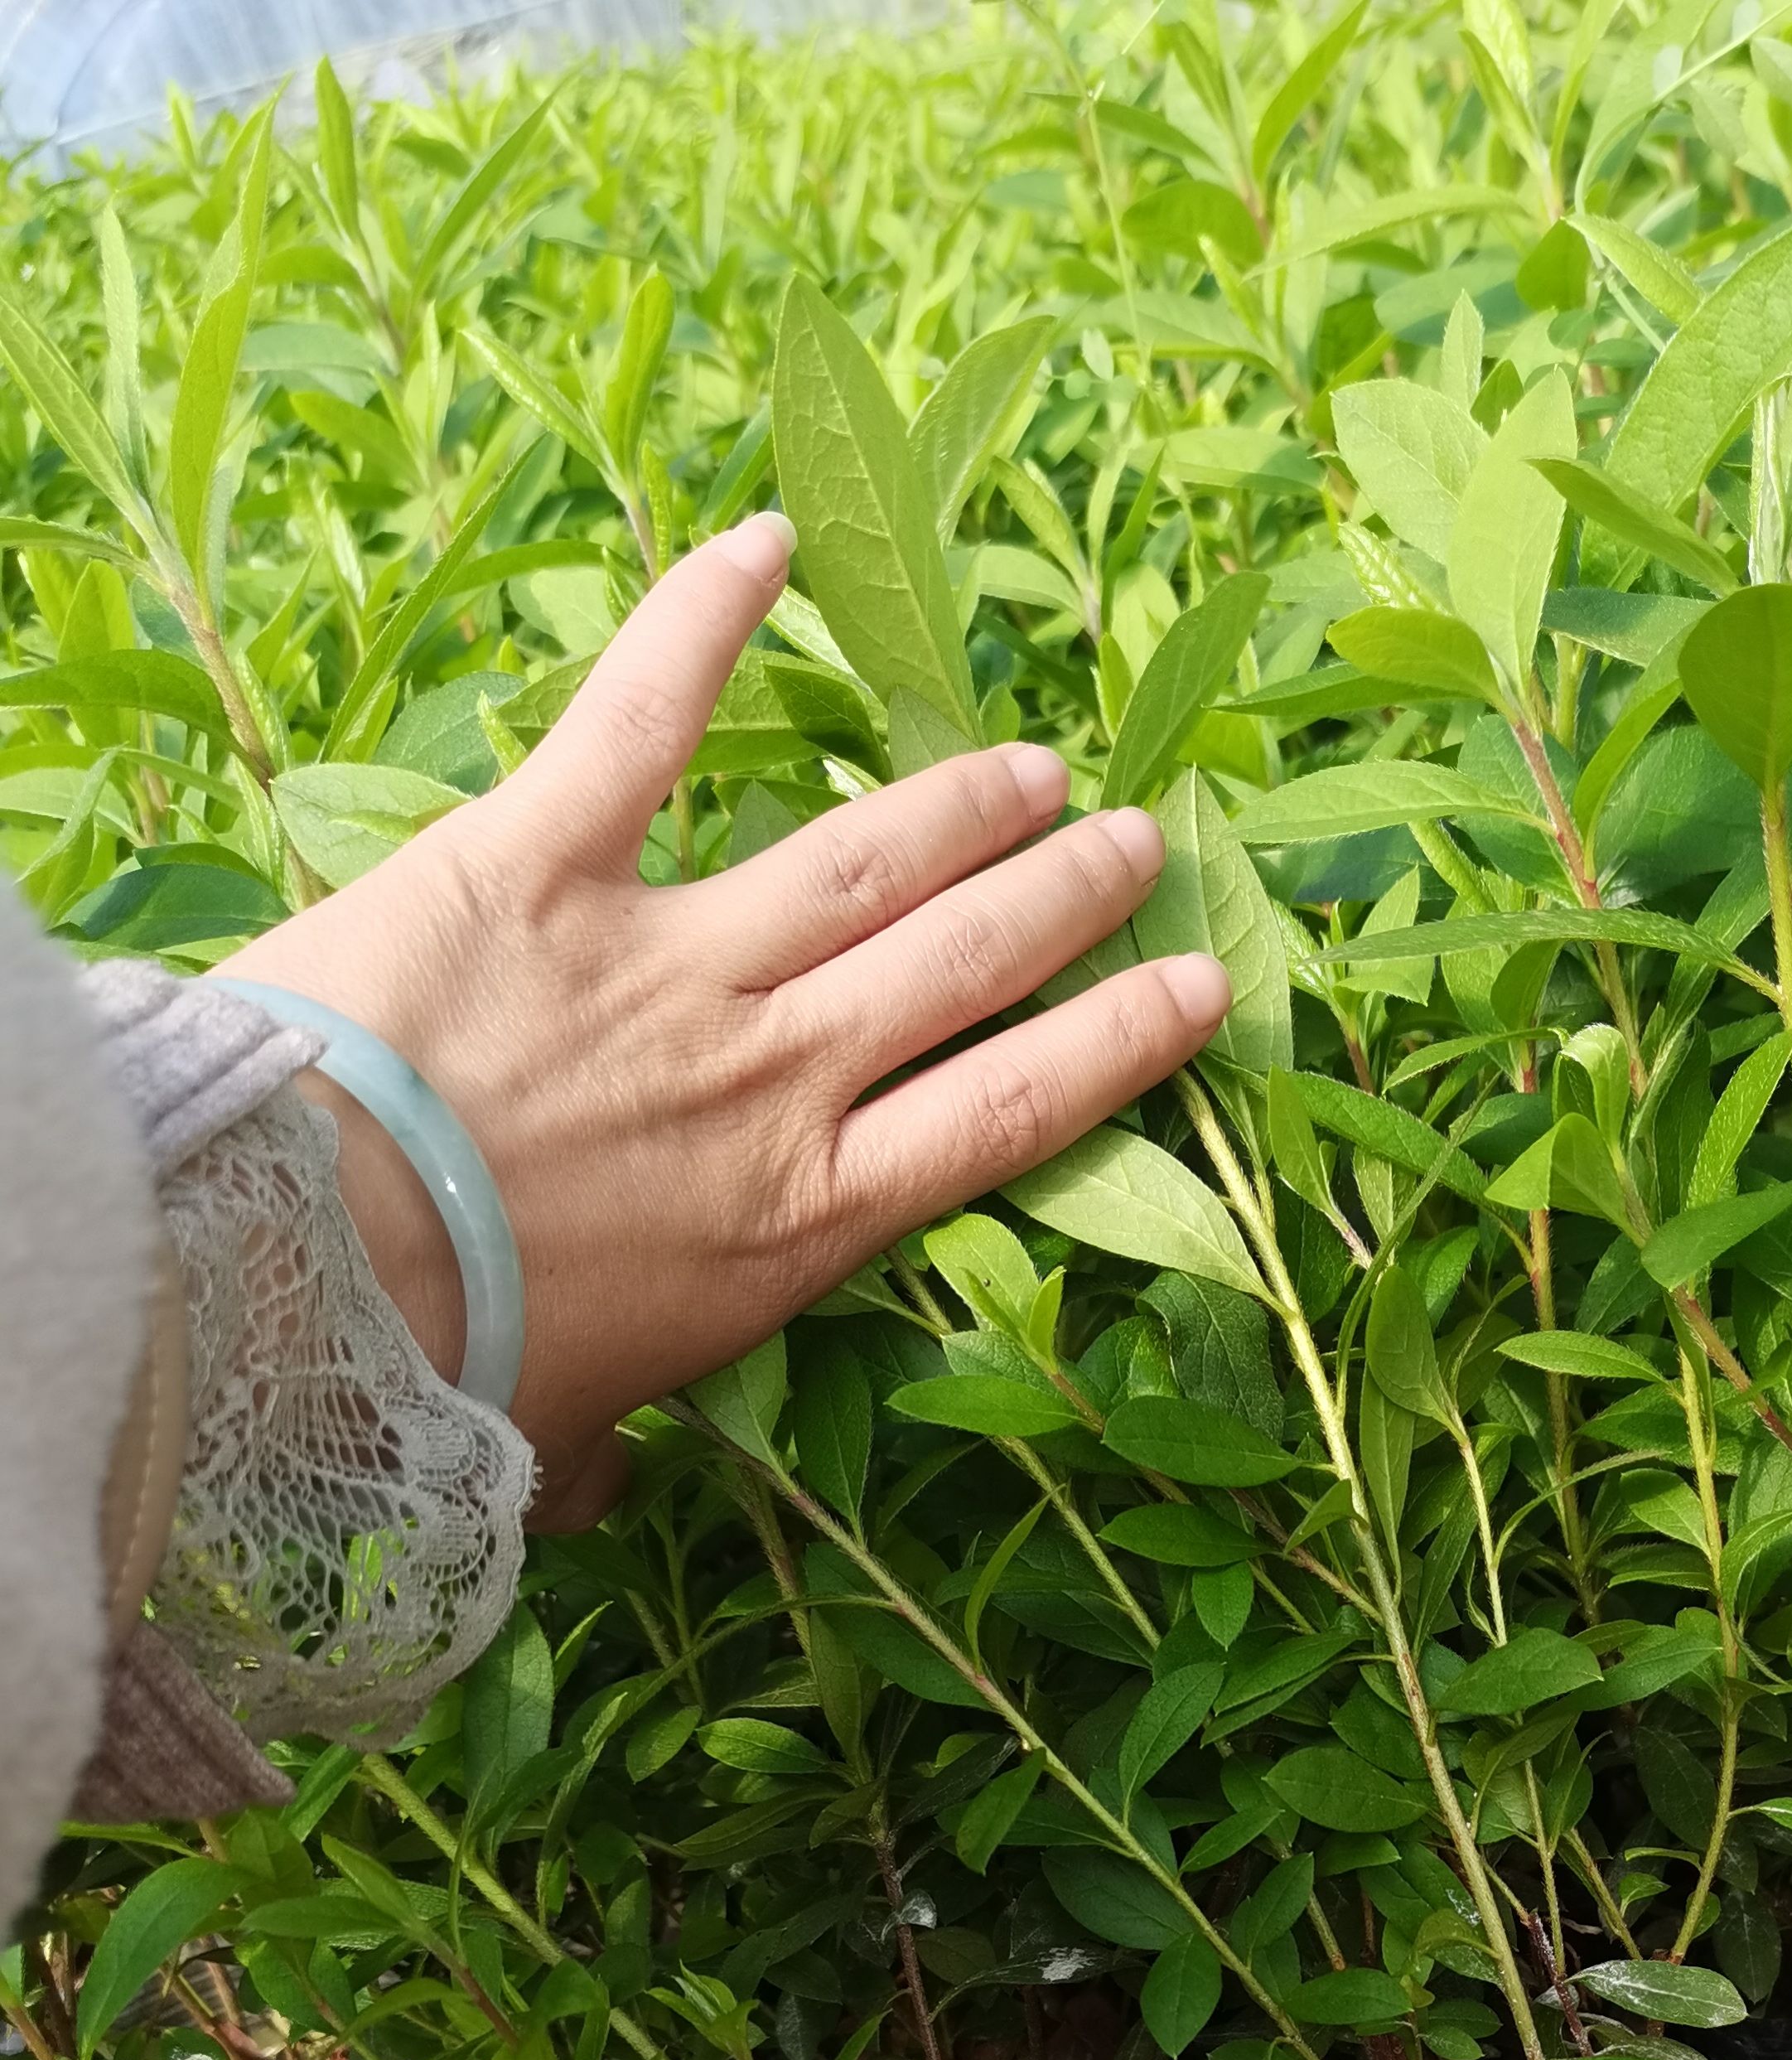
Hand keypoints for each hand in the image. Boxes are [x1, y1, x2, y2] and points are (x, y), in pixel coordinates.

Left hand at [216, 514, 1228, 1525]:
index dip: (1116, 1042)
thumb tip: (598, 1487)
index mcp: (797, 1223)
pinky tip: (768, 544)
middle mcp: (770, 1077)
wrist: (300, 1284)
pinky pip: (643, 719)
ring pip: (861, 858)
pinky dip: (705, 620)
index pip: (1006, 1114)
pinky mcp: (538, 863)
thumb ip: (603, 1448)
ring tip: (1037, 762)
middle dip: (1063, 898)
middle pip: (960, 965)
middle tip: (1133, 842)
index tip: (1194, 987)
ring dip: (961, 802)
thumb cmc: (438, 1388)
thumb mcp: (556, 1448)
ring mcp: (667, 960)